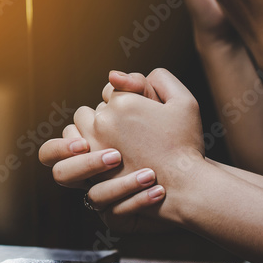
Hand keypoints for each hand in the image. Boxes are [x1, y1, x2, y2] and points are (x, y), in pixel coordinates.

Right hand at [38, 72, 172, 233]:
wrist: (196, 179)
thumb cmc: (179, 140)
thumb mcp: (168, 106)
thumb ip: (142, 87)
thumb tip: (113, 76)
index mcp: (96, 142)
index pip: (71, 136)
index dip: (79, 132)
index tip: (102, 124)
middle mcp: (94, 172)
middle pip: (63, 170)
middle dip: (83, 164)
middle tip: (114, 157)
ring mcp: (106, 196)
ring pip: (90, 196)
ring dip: (115, 186)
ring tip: (147, 174)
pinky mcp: (121, 217)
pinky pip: (116, 216)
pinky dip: (137, 203)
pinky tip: (159, 190)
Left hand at [73, 69, 205, 195]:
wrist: (185, 186)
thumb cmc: (186, 143)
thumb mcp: (184, 101)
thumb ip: (159, 79)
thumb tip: (117, 76)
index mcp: (122, 103)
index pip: (111, 89)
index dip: (126, 98)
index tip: (141, 113)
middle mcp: (103, 122)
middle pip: (93, 109)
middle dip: (107, 115)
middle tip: (130, 131)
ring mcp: (94, 147)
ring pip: (79, 129)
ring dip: (91, 132)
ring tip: (113, 143)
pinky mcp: (91, 171)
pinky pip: (76, 155)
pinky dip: (85, 152)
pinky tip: (104, 158)